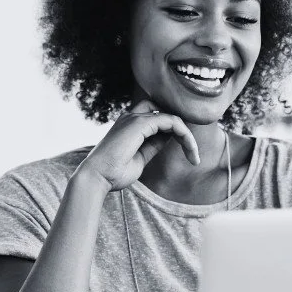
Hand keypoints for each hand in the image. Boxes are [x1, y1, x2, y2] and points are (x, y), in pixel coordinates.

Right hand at [75, 99, 199, 192]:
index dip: (176, 133)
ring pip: (172, 118)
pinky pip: (171, 121)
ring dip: (187, 136)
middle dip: (182, 131)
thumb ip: (153, 146)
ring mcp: (135, 118)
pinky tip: (188, 148)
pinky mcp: (140, 123)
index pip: (160, 120)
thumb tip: (168, 138)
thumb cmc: (114, 173)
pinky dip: (183, 134)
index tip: (188, 153)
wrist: (97, 177)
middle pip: (167, 114)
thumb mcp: (141, 158)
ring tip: (194, 156)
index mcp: (129, 125)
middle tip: (193, 154)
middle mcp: (131, 117)